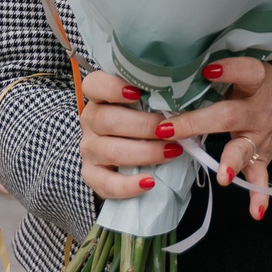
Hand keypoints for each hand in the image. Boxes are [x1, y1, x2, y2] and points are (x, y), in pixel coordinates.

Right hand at [77, 69, 180, 203]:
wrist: (129, 153)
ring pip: (110, 151)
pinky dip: (128, 185)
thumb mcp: (146, 104)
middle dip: (144, 126)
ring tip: (172, 152)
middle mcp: (90, 120)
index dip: (112, 88)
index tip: (137, 92)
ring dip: (145, 153)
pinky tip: (149, 182)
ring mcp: (89, 148)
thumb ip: (154, 100)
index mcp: (100, 97)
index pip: (94, 85)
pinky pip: (106, 183)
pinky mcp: (91, 174)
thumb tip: (182, 101)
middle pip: (107, 120)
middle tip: (170, 130)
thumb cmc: (143, 121)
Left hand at [173, 57, 271, 220]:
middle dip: (197, 123)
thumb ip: (221, 72)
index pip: (245, 72)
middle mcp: (257, 110)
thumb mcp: (248, 70)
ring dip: (231, 163)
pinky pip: (261, 178)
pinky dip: (259, 196)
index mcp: (254, 83)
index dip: (229, 71)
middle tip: (168, 129)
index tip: (207, 70)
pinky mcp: (264, 157)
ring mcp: (261, 136)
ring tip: (223, 176)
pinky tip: (255, 212)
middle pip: (229, 116)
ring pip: (244, 149)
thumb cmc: (260, 86)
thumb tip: (177, 68)